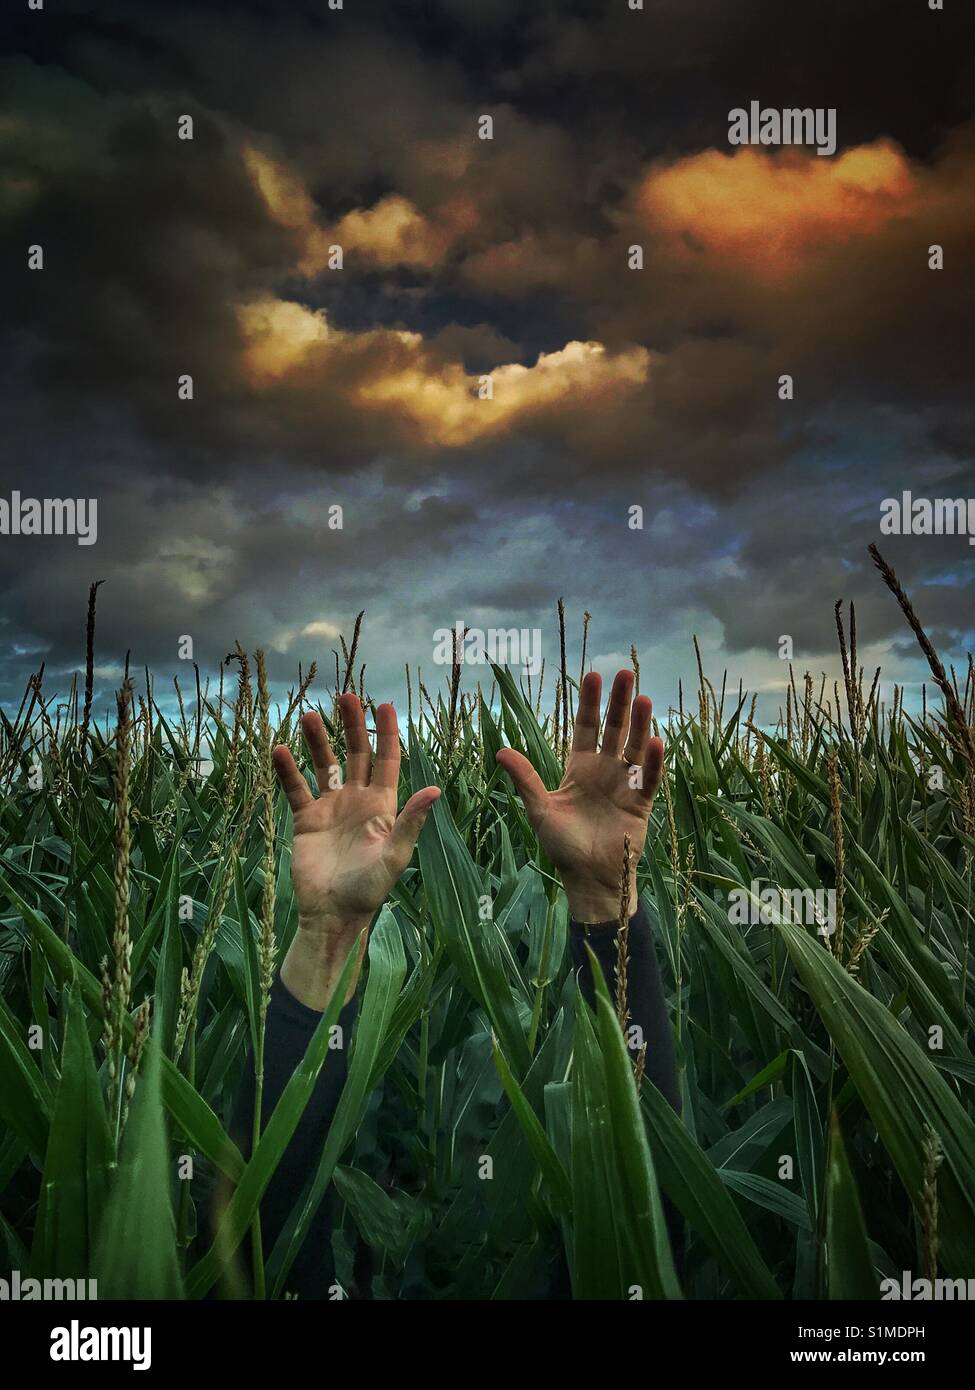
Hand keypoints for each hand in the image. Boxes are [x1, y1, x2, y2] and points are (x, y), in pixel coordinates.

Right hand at [272, 695, 439, 1007]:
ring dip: (316, 741)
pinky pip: (296, 788)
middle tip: (345, 696)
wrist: (333, 915)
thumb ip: (411, 821)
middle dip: (351, 725)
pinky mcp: (306, 820)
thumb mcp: (395, 856)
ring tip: (307, 716)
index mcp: (384, 805)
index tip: (383, 704)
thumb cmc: (370, 889)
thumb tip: (435, 790)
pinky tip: (279, 750)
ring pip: (323, 765)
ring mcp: (331, 808)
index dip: (386, 732)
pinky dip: (288, 770)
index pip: (387, 760)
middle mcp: (358, 800)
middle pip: (355, 753)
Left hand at [496, 670, 663, 922]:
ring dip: (639, 724)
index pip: (586, 727)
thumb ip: (525, 778)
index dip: (590, 703)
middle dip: (619, 703)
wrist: (587, 878)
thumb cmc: (562, 845)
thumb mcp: (539, 808)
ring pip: (634, 747)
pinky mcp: (640, 805)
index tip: (593, 676)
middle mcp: (605, 771)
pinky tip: (655, 741)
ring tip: (643, 698)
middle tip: (626, 674)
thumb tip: (500, 750)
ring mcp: (624, 786)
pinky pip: (647, 779)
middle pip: (614, 729)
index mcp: (580, 769)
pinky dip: (651, 761)